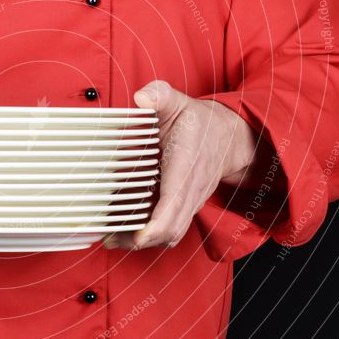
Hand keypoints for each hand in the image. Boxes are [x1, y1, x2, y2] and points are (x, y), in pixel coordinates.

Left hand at [106, 80, 259, 249]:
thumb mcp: (178, 102)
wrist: (229, 138)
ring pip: (170, 234)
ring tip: (112, 239)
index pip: (173, 204)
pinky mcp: (185, 207)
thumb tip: (142, 96)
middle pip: (170, 230)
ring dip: (142, 242)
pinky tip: (125, 229)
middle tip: (110, 239)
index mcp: (185, 167)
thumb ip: (160, 95)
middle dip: (140, 241)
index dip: (155, 225)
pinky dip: (149, 235)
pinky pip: (170, 229)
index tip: (136, 236)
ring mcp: (189, 202)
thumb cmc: (199, 123)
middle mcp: (190, 191)